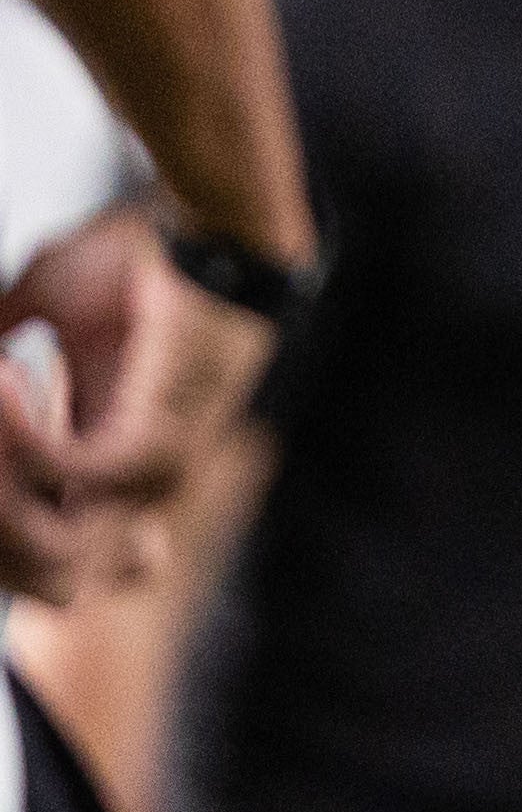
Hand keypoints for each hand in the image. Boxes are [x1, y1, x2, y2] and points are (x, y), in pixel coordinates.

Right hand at [0, 210, 271, 599]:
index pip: (46, 573)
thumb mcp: (40, 310)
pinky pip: (74, 474)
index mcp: (101, 474)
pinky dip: (22, 439)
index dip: (6, 558)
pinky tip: (3, 377)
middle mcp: (131, 492)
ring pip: (48, 545)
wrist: (210, 225)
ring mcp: (154, 475)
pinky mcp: (165, 439)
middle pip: (48, 586)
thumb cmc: (133, 262)